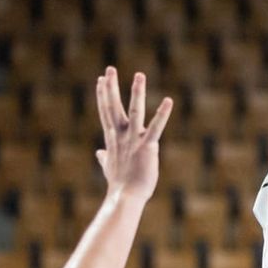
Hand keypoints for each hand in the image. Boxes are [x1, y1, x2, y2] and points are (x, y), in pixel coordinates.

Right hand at [94, 66, 173, 202]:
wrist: (125, 199)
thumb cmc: (119, 186)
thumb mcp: (109, 168)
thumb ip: (104, 158)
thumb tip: (99, 154)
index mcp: (113, 139)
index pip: (106, 112)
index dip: (103, 95)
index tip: (101, 80)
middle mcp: (121, 136)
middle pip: (113, 107)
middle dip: (111, 87)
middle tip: (109, 69)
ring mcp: (133, 140)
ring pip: (134, 111)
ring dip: (137, 92)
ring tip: (139, 75)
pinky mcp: (147, 147)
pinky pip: (156, 127)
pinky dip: (162, 114)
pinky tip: (168, 101)